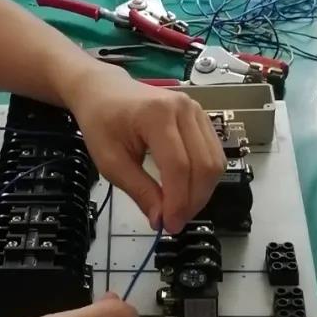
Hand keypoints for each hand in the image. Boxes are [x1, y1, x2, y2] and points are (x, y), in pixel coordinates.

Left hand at [66, 69, 225, 231]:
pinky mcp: (201, 117)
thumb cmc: (102, 123)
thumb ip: (139, 190)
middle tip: (175, 222)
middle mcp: (184, 109)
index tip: (169, 225)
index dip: (178, 201)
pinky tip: (187, 191)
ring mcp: (196, 110)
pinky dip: (204, 178)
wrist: (103, 91)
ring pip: (215, 161)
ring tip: (181, 209)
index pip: (179, 165)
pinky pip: (213, 153)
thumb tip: (161, 220)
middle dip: (193, 200)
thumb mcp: (111, 161)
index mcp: (157, 115)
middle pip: (204, 164)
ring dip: (202, 192)